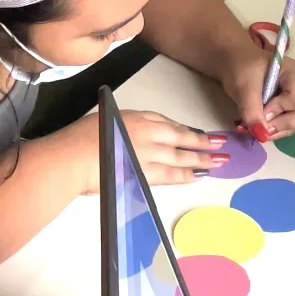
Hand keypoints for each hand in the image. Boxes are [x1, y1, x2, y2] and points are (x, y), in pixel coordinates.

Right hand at [71, 111, 227, 192]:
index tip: (198, 133)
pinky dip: (185, 175)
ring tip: (218, 162)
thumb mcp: (105, 121)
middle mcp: (148, 134)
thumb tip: (134, 137)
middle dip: (202, 142)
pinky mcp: (145, 175)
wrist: (73, 157)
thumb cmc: (81, 138)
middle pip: (181, 138)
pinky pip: (171, 175)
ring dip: (201, 160)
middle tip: (221, 145)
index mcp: (136, 118)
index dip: (184, 130)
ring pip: (181, 157)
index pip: (166, 123)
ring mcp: (149, 155)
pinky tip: (197, 177)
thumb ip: (124, 127)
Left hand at [222, 50, 294, 138]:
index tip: (258, 112)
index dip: (278, 111)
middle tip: (261, 127)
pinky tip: (263, 125)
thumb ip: (251, 108)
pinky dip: (278, 130)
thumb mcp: (243, 85)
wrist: (239, 64)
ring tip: (259, 125)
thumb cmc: (243, 67)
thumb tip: (260, 133)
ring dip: (280, 130)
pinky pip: (294, 126)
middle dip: (283, 125)